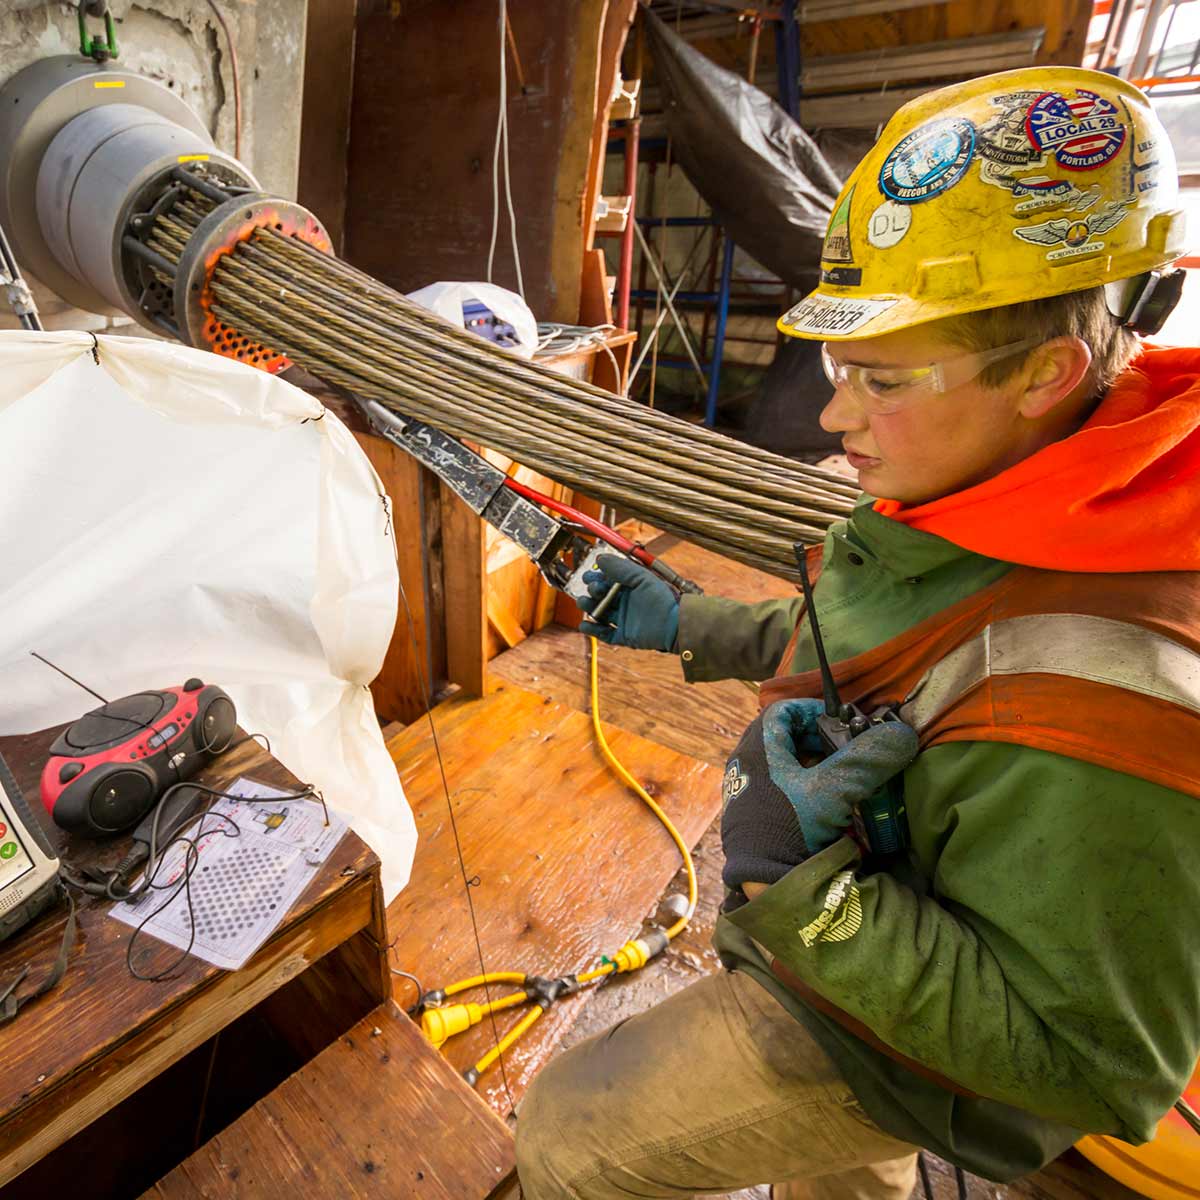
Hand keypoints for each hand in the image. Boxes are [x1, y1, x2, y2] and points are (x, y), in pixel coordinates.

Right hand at [576, 555, 679, 651]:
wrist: (674, 624)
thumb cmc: (661, 599)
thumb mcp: (641, 578)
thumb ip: (621, 568)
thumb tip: (600, 559)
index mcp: (628, 588)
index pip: (606, 581)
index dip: (595, 578)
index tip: (587, 576)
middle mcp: (624, 603)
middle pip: (600, 597)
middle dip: (592, 591)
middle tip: (594, 589)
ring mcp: (623, 620)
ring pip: (599, 613)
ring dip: (589, 607)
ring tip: (584, 603)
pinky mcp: (623, 636)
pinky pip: (604, 634)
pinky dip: (592, 631)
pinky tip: (585, 625)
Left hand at [720, 698, 916, 892]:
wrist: (764, 885)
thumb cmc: (791, 829)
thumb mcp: (834, 792)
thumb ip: (866, 761)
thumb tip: (901, 734)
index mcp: (756, 750)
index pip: (781, 711)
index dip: (812, 710)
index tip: (839, 722)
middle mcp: (745, 766)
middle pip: (781, 736)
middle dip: (816, 738)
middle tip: (844, 748)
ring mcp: (745, 792)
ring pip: (781, 763)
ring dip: (811, 764)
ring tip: (840, 776)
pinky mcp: (752, 816)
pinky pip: (778, 788)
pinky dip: (803, 787)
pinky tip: (824, 803)